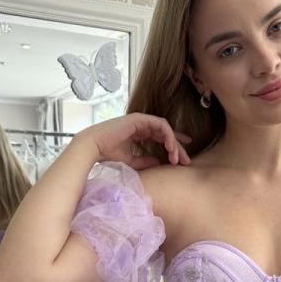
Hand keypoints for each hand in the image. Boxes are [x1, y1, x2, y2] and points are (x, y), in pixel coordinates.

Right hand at [76, 114, 191, 169]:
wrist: (94, 147)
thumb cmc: (108, 154)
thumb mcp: (131, 161)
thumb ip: (145, 161)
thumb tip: (159, 163)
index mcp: (139, 132)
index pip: (160, 136)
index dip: (173, 144)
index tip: (183, 155)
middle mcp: (141, 125)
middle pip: (166, 133)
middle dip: (178, 147)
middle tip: (186, 160)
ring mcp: (141, 120)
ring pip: (165, 128)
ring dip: (174, 143)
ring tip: (177, 157)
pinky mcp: (140, 118)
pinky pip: (161, 125)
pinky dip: (168, 135)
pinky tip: (171, 147)